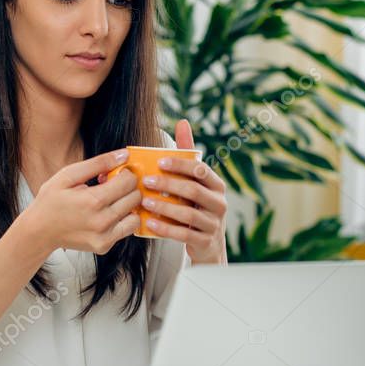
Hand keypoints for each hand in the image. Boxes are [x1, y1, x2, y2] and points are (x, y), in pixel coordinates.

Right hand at [21, 149, 141, 254]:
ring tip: (112, 202)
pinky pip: (127, 230)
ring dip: (128, 206)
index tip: (114, 175)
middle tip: (111, 187)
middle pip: (135, 197)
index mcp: (93, 200)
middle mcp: (101, 221)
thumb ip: (98, 163)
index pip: (129, 181)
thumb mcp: (68, 175)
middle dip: (127, 188)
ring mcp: (104, 236)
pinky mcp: (104, 246)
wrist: (38, 231)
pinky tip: (108, 215)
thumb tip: (123, 155)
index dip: (124, 173)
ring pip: (135, 215)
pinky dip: (122, 221)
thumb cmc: (51, 201)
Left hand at [141, 119, 227, 264]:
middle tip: (147, 181)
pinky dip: (166, 228)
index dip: (180, 165)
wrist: (209, 244)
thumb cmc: (197, 206)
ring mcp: (214, 223)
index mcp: (216, 185)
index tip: (160, 162)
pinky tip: (150, 223)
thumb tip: (182, 122)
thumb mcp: (196, 181)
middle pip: (193, 190)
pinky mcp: (205, 241)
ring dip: (165, 207)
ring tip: (145, 202)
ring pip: (189, 213)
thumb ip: (188, 154)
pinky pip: (185, 234)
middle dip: (169, 184)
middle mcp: (219, 202)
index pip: (200, 170)